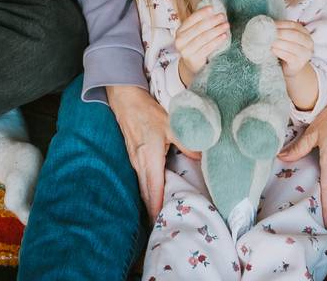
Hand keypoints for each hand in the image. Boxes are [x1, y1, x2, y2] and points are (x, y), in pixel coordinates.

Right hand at [106, 84, 173, 216]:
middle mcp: (139, 163)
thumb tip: (201, 158)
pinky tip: (152, 196)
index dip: (156, 206)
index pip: (154, 188)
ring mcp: (134, 161)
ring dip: (149, 202)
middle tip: (160, 226)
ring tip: (158, 216)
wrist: (125, 100)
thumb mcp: (171, 124)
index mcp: (149, 157)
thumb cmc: (147, 112)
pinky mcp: (133, 157)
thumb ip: (186, 142)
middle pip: (146, 193)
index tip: (159, 221)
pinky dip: (146, 191)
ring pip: (142, 187)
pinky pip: (140, 179)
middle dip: (152, 211)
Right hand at [174, 4, 229, 78]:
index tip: (212, 8)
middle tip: (222, 16)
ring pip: (204, 38)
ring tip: (226, 25)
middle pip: (198, 28)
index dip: (201, 13)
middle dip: (212, 21)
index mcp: (179, 31)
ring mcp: (186, 51)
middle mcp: (180, 41)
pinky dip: (217, 41)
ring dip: (216, 30)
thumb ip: (199, 24)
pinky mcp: (193, 59)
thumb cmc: (194, 46)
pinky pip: (207, 48)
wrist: (191, 65)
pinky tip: (223, 36)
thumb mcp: (192, 34)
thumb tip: (213, 11)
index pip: (191, 19)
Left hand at [270, 19, 314, 77]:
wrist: (291, 67)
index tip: (270, 24)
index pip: (293, 25)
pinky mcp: (299, 63)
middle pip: (294, 35)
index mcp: (305, 33)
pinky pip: (288, 56)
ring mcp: (305, 54)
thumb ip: (281, 30)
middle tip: (267, 33)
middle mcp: (308, 43)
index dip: (281, 24)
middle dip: (280, 33)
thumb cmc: (286, 49)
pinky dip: (279, 52)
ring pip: (291, 46)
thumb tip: (268, 25)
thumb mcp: (286, 38)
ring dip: (278, 43)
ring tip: (268, 42)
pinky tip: (272, 50)